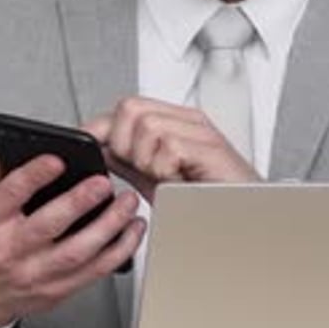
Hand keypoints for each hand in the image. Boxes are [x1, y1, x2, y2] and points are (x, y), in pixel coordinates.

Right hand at [0, 152, 145, 327]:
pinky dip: (119, 251)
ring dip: (109, 226)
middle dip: (80, 202)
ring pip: (79, 252)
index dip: (35, 175)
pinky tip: (132, 231)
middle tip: (103, 182)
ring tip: (128, 203)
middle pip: (49, 225)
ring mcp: (35, 274)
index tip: (58, 160)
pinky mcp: (57, 290)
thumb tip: (8, 151)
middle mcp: (10, 250)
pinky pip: (94, 272)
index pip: (11, 195)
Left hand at [84, 96, 260, 202]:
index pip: (124, 109)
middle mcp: (186, 121)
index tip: (88, 149)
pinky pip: (168, 146)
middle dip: (123, 145)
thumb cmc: (205, 200)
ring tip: (165, 177)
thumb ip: (128, 158)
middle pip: (130, 109)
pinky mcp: (210, 147)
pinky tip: (178, 180)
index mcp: (173, 122)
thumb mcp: (155, 177)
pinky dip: (165, 170)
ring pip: (146, 126)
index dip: (100, 129)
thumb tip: (99, 147)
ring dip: (146, 161)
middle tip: (142, 169)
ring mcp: (200, 131)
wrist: (240, 219)